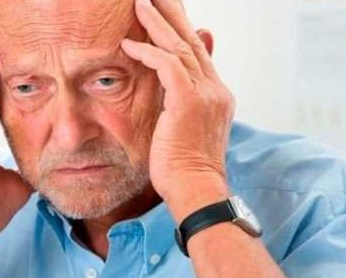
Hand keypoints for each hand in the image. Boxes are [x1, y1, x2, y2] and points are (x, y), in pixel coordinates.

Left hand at [121, 0, 234, 220]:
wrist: (196, 192)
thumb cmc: (185, 170)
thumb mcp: (185, 132)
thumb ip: (179, 105)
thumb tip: (169, 92)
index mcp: (217, 95)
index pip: (198, 52)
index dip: (181, 28)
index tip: (166, 10)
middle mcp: (215, 89)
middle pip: (192, 39)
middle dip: (172, 12)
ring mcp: (206, 94)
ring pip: (179, 46)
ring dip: (156, 22)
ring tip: (138, 2)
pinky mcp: (189, 102)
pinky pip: (167, 65)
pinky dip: (147, 51)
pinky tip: (128, 44)